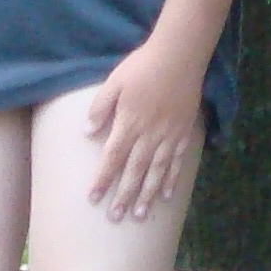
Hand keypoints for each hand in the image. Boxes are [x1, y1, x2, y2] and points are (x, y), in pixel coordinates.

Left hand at [84, 38, 202, 221]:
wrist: (180, 54)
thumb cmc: (143, 65)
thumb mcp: (114, 82)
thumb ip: (100, 108)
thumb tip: (86, 133)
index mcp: (129, 123)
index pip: (112, 158)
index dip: (102, 180)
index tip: (92, 198)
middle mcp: (149, 134)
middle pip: (134, 171)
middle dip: (123, 196)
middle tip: (115, 217)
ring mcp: (169, 135)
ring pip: (156, 171)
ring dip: (146, 194)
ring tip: (140, 214)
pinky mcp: (184, 132)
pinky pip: (177, 161)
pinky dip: (171, 180)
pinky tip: (166, 195)